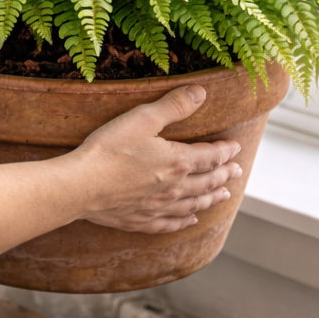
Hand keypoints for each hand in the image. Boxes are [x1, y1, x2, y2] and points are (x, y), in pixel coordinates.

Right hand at [64, 85, 240, 232]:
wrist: (81, 186)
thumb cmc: (109, 149)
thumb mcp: (142, 118)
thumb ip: (173, 106)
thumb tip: (201, 93)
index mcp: (177, 162)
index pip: (210, 157)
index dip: (225, 151)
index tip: (235, 147)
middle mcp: (174, 188)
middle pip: (207, 182)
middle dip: (224, 175)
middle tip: (237, 172)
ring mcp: (158, 207)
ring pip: (194, 204)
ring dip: (211, 198)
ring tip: (224, 195)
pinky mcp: (141, 220)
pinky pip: (170, 223)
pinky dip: (185, 222)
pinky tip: (191, 220)